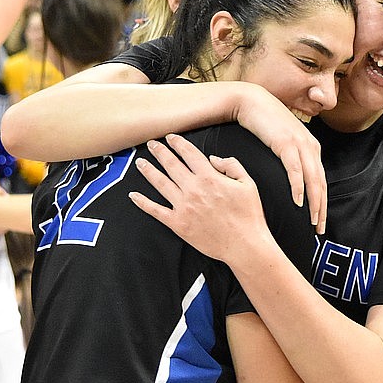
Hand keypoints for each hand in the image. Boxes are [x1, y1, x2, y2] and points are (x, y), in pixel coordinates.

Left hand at [129, 135, 272, 265]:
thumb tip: (213, 159)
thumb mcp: (248, 183)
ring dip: (149, 171)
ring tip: (140, 163)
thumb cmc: (249, 215)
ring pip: (160, 183)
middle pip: (171, 165)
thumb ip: (231, 165)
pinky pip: (156, 211)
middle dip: (160, 152)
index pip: (189, 154)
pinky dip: (143, 203)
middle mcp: (193, 189)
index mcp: (210, 178)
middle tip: (151, 144)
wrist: (244, 244)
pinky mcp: (178, 224)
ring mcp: (183, 207)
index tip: (171, 137)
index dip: (178, 143)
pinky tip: (133, 196)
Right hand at [234, 86, 327, 232]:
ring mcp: (300, 144)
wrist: (252, 102)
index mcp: (311, 149)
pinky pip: (295, 169)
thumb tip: (291, 180)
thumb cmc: (265, 124)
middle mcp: (311, 147)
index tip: (319, 222)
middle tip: (319, 229)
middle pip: (321, 184)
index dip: (322, 203)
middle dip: (321, 209)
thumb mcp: (283, 144)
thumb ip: (291, 159)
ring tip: (312, 221)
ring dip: (313, 202)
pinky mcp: (286, 143)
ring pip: (312, 179)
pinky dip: (298, 187)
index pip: (321, 182)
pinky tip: (297, 201)